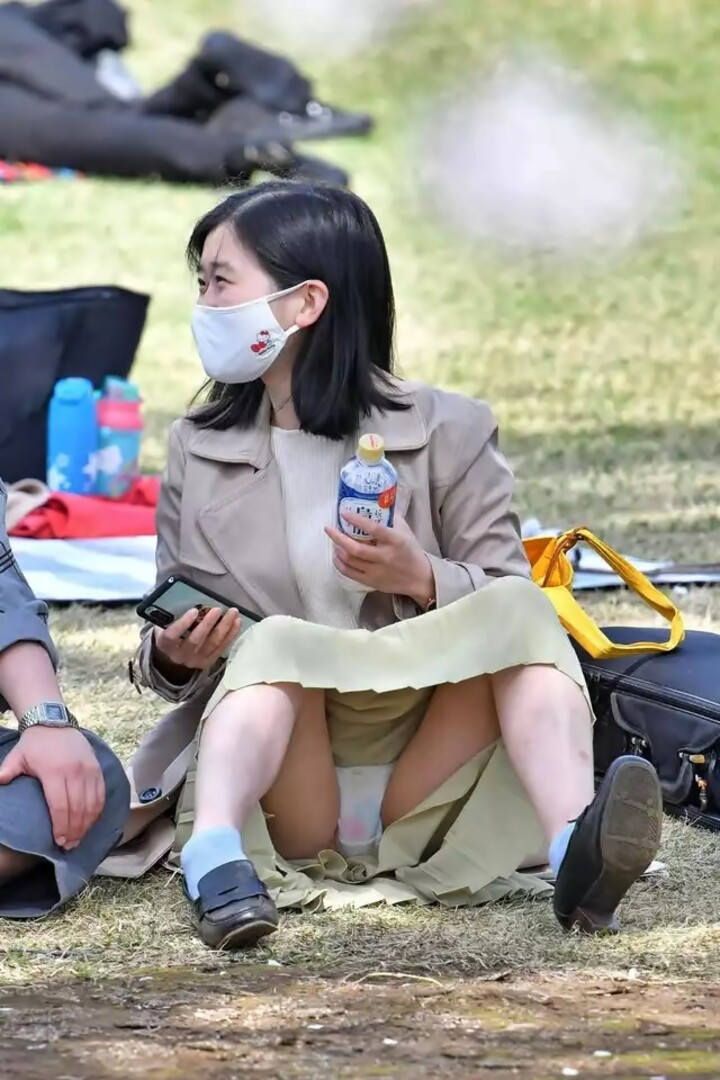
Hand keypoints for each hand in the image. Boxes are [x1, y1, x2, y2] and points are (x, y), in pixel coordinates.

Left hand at [0, 726, 104, 849]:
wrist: (54, 721)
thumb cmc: (34, 744)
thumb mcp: (17, 757)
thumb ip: (7, 772)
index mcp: (54, 771)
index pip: (60, 805)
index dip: (61, 826)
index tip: (59, 841)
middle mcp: (75, 771)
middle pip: (78, 808)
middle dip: (75, 831)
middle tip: (69, 845)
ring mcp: (89, 770)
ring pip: (92, 803)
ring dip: (87, 824)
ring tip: (79, 838)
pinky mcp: (97, 768)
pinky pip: (101, 794)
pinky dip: (97, 810)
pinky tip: (91, 822)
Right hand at [154, 607, 241, 672]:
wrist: (172, 658)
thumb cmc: (170, 634)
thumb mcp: (164, 626)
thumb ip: (171, 616)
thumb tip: (183, 598)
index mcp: (165, 644)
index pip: (172, 635)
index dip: (183, 623)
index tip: (194, 610)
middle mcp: (179, 655)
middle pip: (195, 640)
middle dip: (208, 623)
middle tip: (217, 609)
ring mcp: (195, 660)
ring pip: (212, 644)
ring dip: (224, 627)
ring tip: (232, 613)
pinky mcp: (207, 662)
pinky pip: (221, 648)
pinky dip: (231, 634)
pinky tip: (236, 622)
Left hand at [325, 513, 434, 606]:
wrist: (420, 578)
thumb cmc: (411, 552)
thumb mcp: (405, 532)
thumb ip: (391, 519)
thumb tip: (376, 503)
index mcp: (396, 541)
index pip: (374, 529)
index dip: (357, 520)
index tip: (344, 513)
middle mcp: (385, 557)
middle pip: (356, 549)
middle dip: (338, 538)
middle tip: (328, 528)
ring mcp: (377, 571)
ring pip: (350, 561)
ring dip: (338, 550)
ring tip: (333, 541)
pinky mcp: (372, 582)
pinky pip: (350, 573)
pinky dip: (340, 564)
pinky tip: (337, 556)